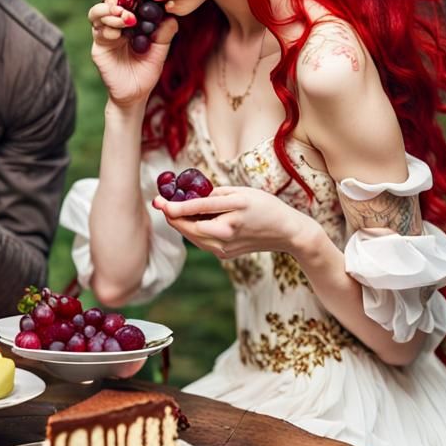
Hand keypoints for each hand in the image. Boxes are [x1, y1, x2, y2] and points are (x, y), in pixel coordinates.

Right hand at [89, 0, 178, 106]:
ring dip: (109, 11)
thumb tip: (171, 17)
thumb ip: (165, 34)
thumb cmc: (147, 72)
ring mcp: (105, 35)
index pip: (126, 1)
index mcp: (130, 23)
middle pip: (108, 2)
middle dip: (116, 1)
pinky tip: (118, 33)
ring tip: (125, 17)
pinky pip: (98, 32)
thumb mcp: (160, 51)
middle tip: (128, 8)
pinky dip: (107, 28)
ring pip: (97, 14)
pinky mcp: (99, 47)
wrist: (135, 94)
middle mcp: (115, 25)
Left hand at [152, 185, 316, 259]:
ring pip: (192, 236)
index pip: (197, 208)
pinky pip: (201, 241)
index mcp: (234, 209)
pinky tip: (191, 220)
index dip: (174, 206)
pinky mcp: (225, 254)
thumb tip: (190, 195)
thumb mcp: (241, 192)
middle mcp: (228, 231)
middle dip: (172, 216)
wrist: (286, 233)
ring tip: (173, 210)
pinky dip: (193, 231)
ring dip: (180, 224)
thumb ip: (214, 194)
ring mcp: (226, 246)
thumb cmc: (265, 206)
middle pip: (189, 227)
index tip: (159, 201)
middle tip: (160, 204)